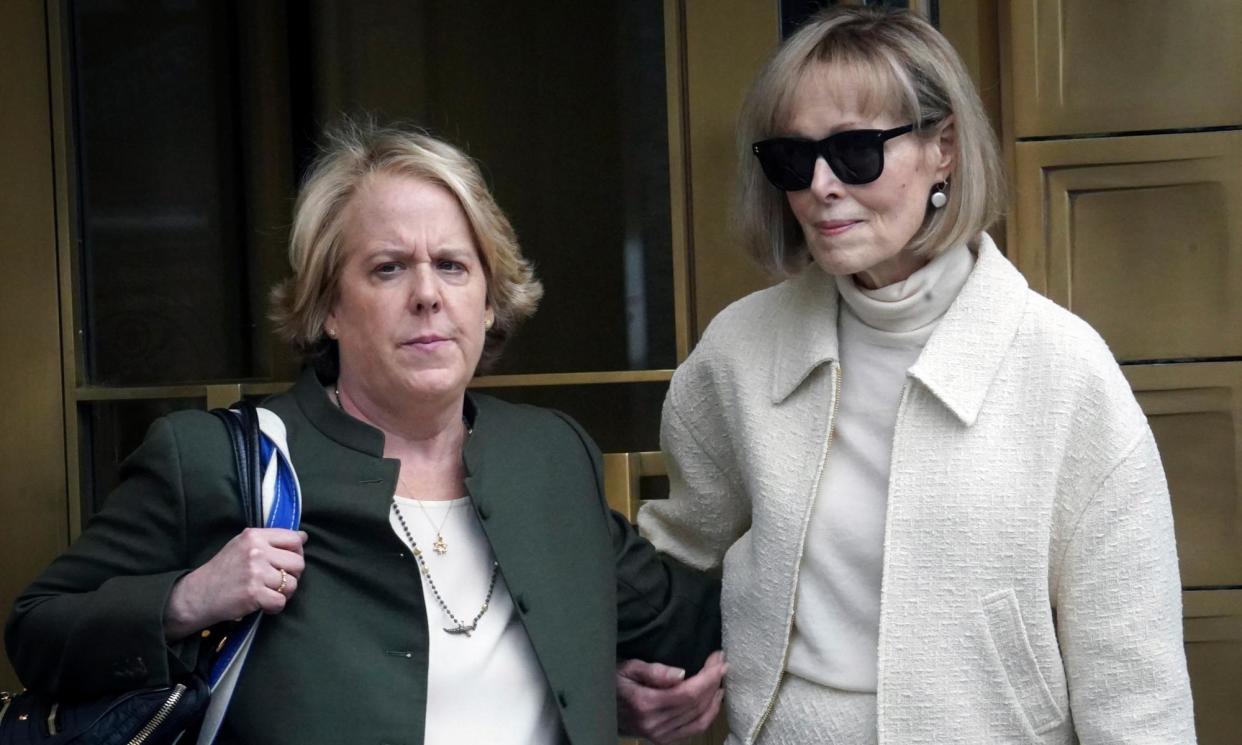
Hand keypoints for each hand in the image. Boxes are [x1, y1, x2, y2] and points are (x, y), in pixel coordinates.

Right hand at [164, 528, 307, 639]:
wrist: (198, 594)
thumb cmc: (223, 569)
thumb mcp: (243, 545)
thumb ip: (271, 540)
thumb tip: (304, 536)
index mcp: (254, 535)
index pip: (294, 539)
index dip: (297, 553)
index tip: (287, 562)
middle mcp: (256, 551)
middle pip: (298, 562)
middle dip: (293, 575)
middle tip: (276, 581)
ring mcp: (255, 572)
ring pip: (292, 584)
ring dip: (284, 593)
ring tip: (268, 593)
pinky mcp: (253, 593)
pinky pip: (281, 602)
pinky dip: (274, 607)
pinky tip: (263, 604)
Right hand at [617, 650, 726, 743]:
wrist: (597, 707)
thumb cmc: (611, 681)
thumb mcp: (627, 667)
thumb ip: (653, 671)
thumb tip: (682, 674)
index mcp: (645, 703)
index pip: (688, 692)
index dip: (708, 677)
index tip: (719, 659)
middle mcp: (654, 724)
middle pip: (696, 705)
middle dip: (713, 682)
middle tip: (721, 662)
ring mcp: (659, 735)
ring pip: (698, 720)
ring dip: (714, 699)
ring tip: (720, 680)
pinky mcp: (662, 740)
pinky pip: (692, 730)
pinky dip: (707, 716)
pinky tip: (713, 701)